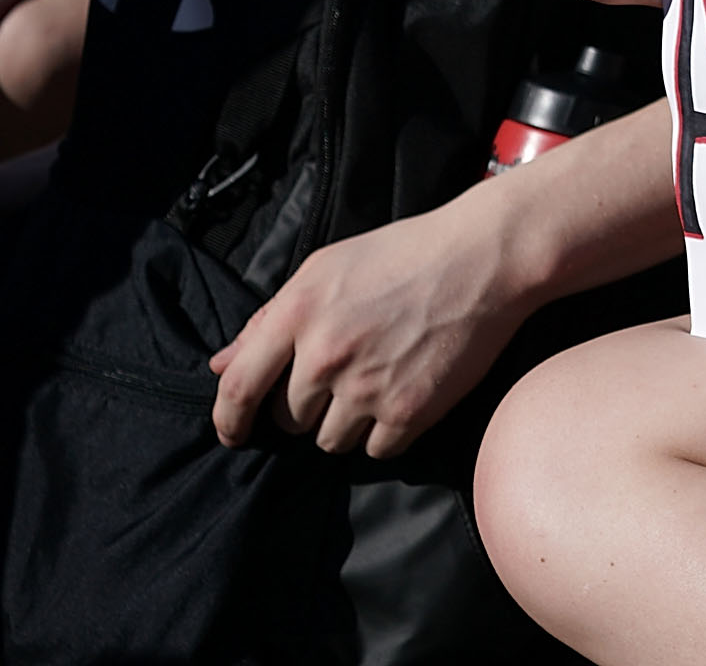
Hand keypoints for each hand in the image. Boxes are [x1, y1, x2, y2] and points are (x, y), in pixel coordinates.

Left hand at [209, 192, 535, 456]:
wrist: (484, 258)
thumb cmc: (402, 254)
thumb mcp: (325, 268)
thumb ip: (269, 318)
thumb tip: (222, 364)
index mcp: (297, 313)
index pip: (238, 388)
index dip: (228, 421)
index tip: (234, 434)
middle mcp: (325, 354)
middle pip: (288, 420)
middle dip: (307, 408)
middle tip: (343, 378)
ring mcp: (366, 386)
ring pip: (329, 440)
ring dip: (347, 423)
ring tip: (378, 383)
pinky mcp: (408, 411)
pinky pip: (376, 449)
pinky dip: (386, 431)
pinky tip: (404, 394)